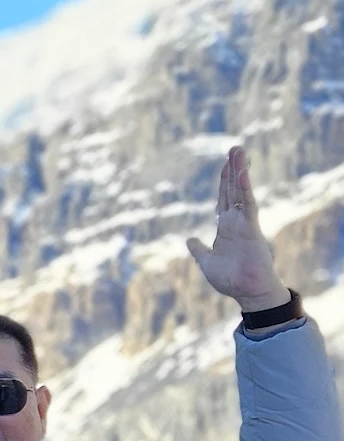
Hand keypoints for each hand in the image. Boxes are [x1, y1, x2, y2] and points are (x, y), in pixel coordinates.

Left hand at [187, 145, 289, 313]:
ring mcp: (244, 223)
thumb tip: (190, 240)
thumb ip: (199, 249)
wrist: (247, 292)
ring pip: (241, 191)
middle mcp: (235, 221)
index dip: (224, 181)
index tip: (225, 164)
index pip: (223, 198)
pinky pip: (247, 204)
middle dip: (233, 169)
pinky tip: (242, 172)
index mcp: (225, 227)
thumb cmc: (230, 279)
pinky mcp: (251, 228)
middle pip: (233, 189)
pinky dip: (244, 188)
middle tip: (235, 148)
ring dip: (239, 171)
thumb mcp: (206, 262)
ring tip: (239, 151)